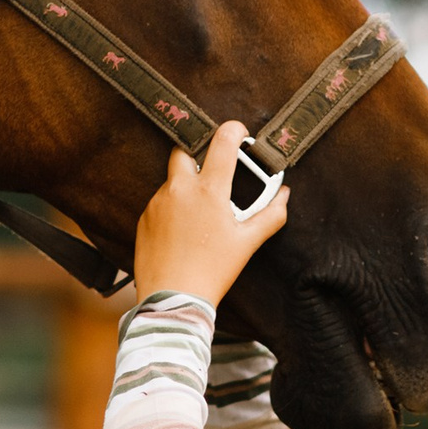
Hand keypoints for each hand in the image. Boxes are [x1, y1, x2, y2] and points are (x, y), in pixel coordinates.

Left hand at [131, 122, 290, 306]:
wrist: (173, 298)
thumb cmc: (212, 271)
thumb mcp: (247, 243)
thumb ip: (270, 215)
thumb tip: (284, 196)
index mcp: (209, 191)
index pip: (222, 142)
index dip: (233, 130)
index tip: (238, 133)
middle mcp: (179, 189)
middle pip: (184, 150)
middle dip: (199, 153)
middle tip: (214, 173)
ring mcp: (157, 203)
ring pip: (172, 179)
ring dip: (186, 186)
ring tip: (200, 213)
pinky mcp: (144, 218)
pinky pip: (159, 201)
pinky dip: (172, 207)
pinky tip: (183, 230)